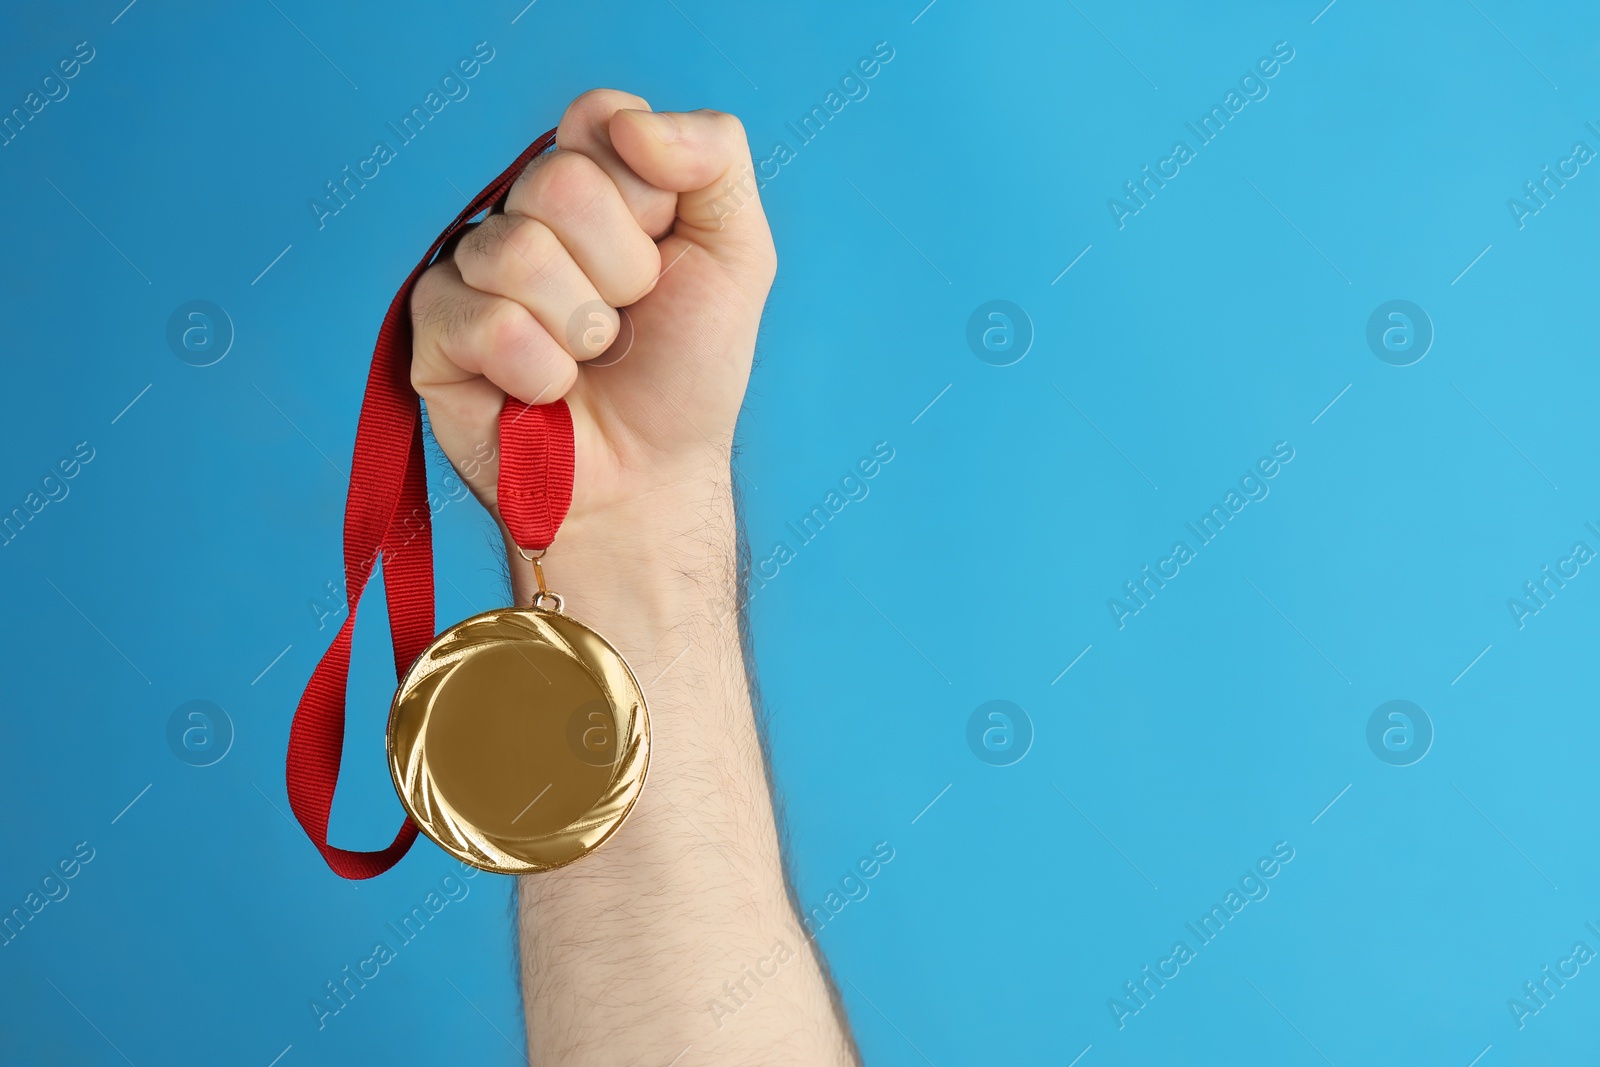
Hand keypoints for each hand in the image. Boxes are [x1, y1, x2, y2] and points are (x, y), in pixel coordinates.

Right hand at [409, 89, 774, 549]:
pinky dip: (540, 372)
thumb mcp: (738, 254)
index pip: (599, 122)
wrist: (651, 477)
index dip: (648, 200)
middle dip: (622, 270)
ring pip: (517, 252)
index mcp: (589, 178)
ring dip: (582, 328)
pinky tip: (547, 393)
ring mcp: (469, 269)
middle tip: (626, 322)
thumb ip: (714, 157)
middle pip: (558, 183)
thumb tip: (628, 125)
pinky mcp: (432, 333)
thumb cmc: (686, 371)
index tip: (663, 258)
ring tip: (588, 361)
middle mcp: (521, 212)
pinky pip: (485, 321)